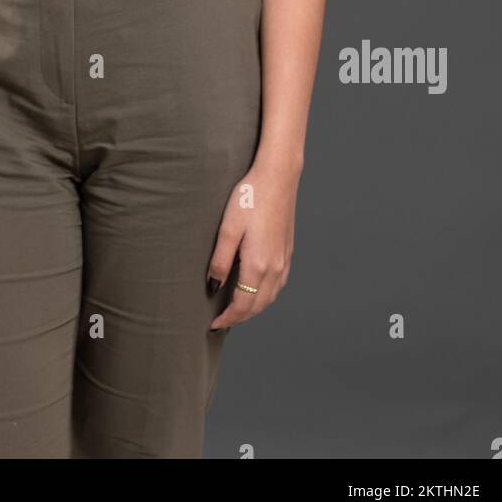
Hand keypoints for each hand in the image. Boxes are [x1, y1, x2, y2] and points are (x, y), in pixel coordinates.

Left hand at [206, 159, 300, 330]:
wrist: (278, 177)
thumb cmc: (249, 198)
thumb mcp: (227, 229)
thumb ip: (220, 261)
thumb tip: (213, 287)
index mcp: (259, 265)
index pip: (242, 305)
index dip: (227, 318)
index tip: (213, 325)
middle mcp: (275, 268)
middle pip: (258, 305)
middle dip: (240, 317)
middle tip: (221, 321)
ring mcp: (284, 260)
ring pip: (270, 297)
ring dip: (253, 308)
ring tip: (235, 309)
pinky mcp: (288, 251)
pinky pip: (279, 284)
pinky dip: (266, 295)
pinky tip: (256, 289)